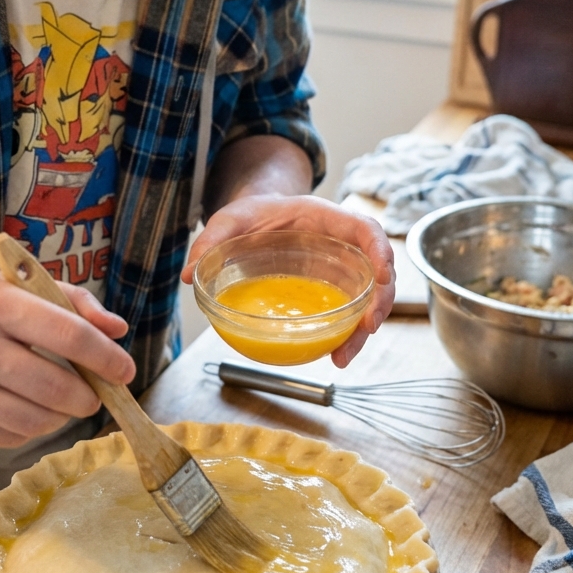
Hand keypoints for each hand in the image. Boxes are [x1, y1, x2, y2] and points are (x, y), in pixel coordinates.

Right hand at [0, 268, 135, 445]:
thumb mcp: (10, 284)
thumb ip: (69, 301)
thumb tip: (118, 332)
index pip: (68, 335)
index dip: (105, 357)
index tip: (126, 370)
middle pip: (57, 387)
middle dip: (89, 396)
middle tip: (95, 393)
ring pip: (35, 421)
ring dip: (61, 416)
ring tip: (63, 402)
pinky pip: (7, 437)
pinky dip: (29, 428)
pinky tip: (26, 408)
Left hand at [181, 194, 394, 367]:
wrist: (257, 218)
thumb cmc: (251, 214)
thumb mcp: (230, 219)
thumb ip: (211, 239)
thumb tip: (190, 274)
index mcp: (325, 219)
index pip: (365, 228)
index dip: (381, 250)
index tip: (383, 274)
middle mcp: (341, 244)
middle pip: (377, 270)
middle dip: (380, 301)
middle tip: (366, 329)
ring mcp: (340, 269)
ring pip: (368, 298)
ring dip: (364, 329)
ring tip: (343, 357)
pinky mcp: (331, 290)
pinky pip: (348, 311)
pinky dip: (347, 334)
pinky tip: (333, 356)